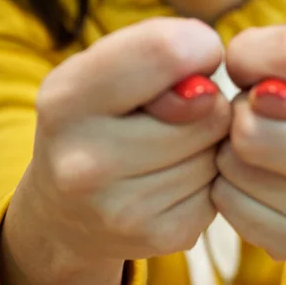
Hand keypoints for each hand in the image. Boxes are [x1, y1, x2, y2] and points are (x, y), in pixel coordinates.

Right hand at [0, 18, 229, 284]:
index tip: (194, 56)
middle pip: (209, 111)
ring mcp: (123, 209)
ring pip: (219, 151)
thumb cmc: (93, 121)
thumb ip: (156, 52)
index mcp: (65, 101)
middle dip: (206, 104)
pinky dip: (208, 178)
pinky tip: (175, 177)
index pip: (165, 51)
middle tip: (176, 112)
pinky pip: (221, 189)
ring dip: (209, 142)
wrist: (64, 210)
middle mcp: (86, 163)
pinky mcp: (162, 237)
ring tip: (169, 146)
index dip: (198, 47)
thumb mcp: (102, 70)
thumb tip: (209, 90)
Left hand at [211, 23, 285, 284]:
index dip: (250, 56)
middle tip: (257, 117)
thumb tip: (257, 99)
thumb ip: (280, 53)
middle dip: (239, 115)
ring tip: (261, 149)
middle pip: (252, 130)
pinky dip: (228, 186)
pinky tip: (256, 180)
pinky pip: (227, 203)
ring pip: (232, 166)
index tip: (250, 71)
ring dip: (230, 150)